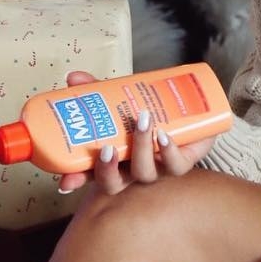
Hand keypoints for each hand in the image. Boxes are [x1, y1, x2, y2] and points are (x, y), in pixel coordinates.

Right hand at [55, 70, 219, 196]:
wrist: (195, 115)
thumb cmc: (153, 112)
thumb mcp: (122, 97)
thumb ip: (99, 89)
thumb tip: (73, 78)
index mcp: (115, 159)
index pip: (90, 174)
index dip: (77, 179)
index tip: (65, 180)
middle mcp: (133, 169)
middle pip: (115, 183)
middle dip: (107, 170)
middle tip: (107, 148)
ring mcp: (157, 168)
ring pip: (145, 173)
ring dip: (141, 149)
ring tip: (143, 122)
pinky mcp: (182, 161)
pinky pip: (176, 165)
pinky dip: (169, 151)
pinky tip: (164, 135)